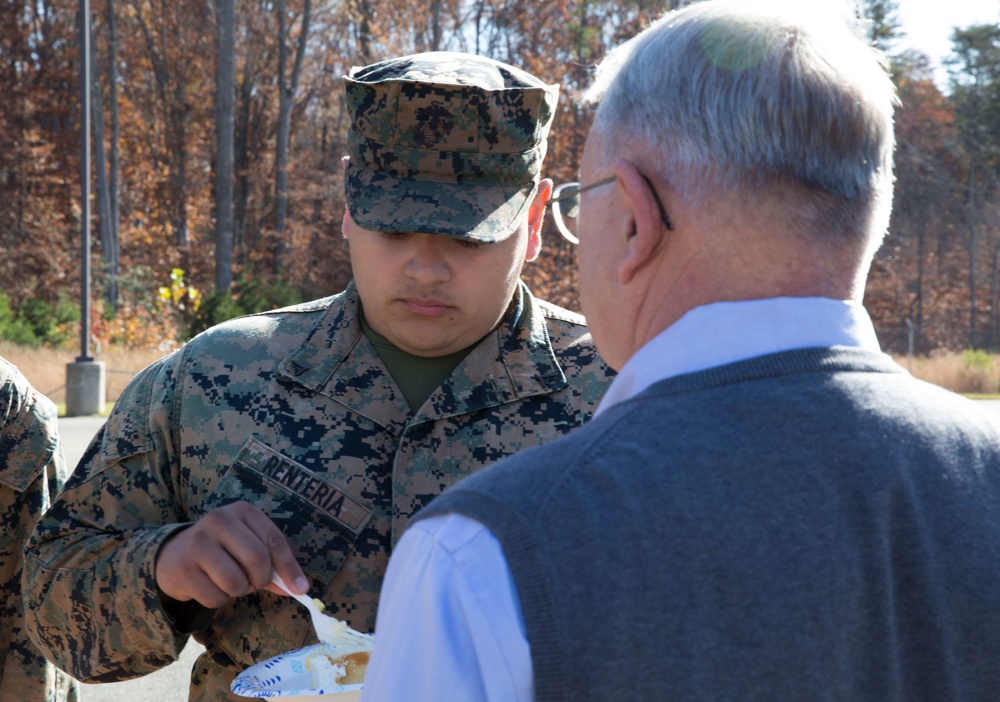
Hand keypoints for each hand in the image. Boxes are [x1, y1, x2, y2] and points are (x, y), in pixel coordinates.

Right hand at [155, 501, 307, 608]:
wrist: (172, 555)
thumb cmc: (221, 550)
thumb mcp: (247, 545)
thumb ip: (273, 563)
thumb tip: (297, 587)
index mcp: (242, 511)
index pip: (274, 540)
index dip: (290, 567)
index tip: (300, 588)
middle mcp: (219, 520)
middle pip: (257, 559)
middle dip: (261, 580)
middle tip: (254, 583)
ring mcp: (198, 543)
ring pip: (236, 582)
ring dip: (238, 591)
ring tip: (228, 581)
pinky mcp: (183, 569)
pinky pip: (215, 598)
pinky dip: (218, 599)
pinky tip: (208, 585)